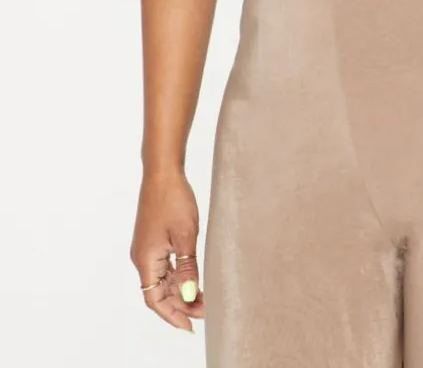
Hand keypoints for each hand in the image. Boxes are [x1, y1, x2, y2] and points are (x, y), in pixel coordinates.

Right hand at [130, 170, 204, 332]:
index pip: (155, 299)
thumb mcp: (185, 236)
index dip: (173, 315)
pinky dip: (178, 276)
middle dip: (181, 304)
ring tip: (204, 298)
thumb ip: (187, 268)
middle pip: (159, 291)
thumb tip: (188, 295)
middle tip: (206, 310)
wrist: (163, 171)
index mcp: (145, 259)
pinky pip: (164, 266)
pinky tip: (193, 278)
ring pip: (162, 279)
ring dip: (180, 290)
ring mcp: (146, 248)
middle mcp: (142, 257)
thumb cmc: (173, 199)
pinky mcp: (153, 239)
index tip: (192, 326)